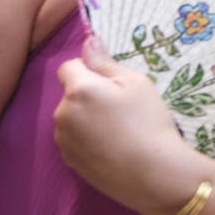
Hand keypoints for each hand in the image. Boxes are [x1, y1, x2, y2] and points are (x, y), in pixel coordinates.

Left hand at [55, 36, 197, 214]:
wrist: (151, 172)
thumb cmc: (148, 121)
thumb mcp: (136, 83)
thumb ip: (106, 62)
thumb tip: (88, 42)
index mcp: (79, 89)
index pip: (69, 66)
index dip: (89, 69)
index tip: (112, 81)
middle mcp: (62, 113)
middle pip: (70, 93)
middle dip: (89, 94)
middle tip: (121, 106)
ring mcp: (63, 140)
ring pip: (72, 117)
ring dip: (86, 117)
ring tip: (117, 130)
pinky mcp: (68, 161)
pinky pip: (74, 139)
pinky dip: (87, 138)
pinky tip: (111, 146)